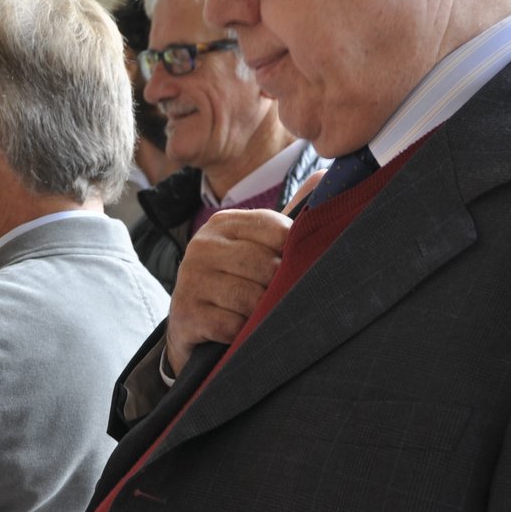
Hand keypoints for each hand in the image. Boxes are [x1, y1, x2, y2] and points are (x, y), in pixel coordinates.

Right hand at [164, 208, 290, 375]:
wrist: (189, 328)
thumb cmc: (234, 284)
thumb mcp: (256, 249)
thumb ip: (288, 221)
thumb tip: (324, 177)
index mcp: (223, 223)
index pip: (278, 230)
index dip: (293, 255)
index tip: (290, 270)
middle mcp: (202, 244)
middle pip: (266, 266)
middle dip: (277, 289)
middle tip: (274, 300)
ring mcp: (191, 278)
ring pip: (251, 298)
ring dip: (260, 315)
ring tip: (256, 317)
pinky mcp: (186, 312)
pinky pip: (233, 326)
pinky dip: (242, 334)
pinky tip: (237, 333)